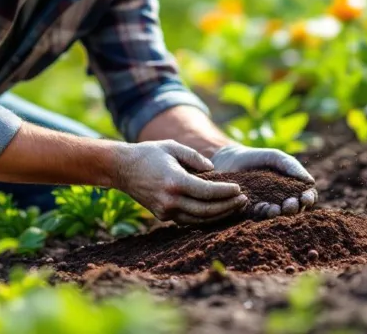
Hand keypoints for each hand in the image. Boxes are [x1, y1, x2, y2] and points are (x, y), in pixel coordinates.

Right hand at [112, 140, 247, 224]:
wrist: (122, 168)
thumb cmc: (149, 153)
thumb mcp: (172, 147)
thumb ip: (195, 157)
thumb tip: (214, 171)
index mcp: (174, 181)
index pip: (207, 192)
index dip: (226, 193)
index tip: (239, 189)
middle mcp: (170, 200)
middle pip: (206, 210)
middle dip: (228, 206)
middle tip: (244, 200)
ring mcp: (165, 211)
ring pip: (199, 219)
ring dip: (220, 215)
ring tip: (235, 206)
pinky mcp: (163, 216)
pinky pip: (189, 220)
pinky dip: (205, 217)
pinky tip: (218, 211)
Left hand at [209, 143, 317, 218]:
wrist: (229, 160)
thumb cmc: (257, 158)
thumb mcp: (275, 157)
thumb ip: (291, 166)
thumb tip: (310, 182)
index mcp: (291, 189)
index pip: (305, 197)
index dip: (308, 198)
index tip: (306, 197)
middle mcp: (281, 201)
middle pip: (294, 209)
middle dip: (294, 208)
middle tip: (290, 204)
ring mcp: (266, 208)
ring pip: (277, 215)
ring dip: (279, 214)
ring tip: (276, 208)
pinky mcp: (250, 212)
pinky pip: (258, 216)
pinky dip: (262, 213)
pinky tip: (262, 207)